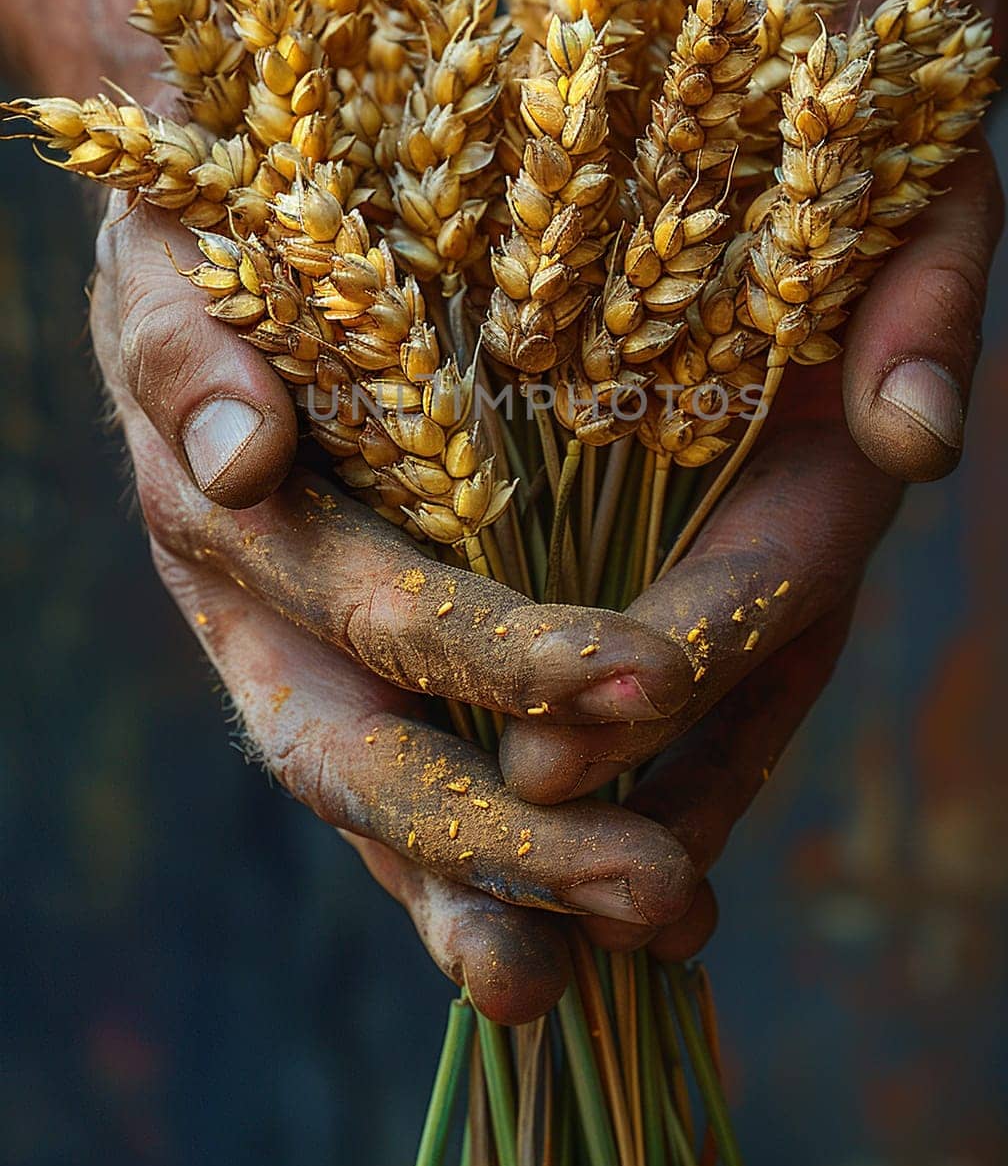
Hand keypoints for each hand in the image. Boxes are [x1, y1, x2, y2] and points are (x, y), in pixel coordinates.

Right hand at [92, 196, 713, 1022]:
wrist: (224, 239)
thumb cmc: (207, 232)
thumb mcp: (183, 262)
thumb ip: (193, 347)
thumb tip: (240, 455)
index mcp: (232, 528)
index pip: (371, 613)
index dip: (489, 656)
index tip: (634, 679)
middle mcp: (270, 624)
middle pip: (377, 760)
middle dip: (514, 840)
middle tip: (659, 897)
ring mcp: (316, 656)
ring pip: (406, 801)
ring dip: (529, 884)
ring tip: (667, 933)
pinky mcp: (374, 654)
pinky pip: (446, 759)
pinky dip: (531, 828)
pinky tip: (637, 884)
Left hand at [495, 139, 1003, 957]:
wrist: (811, 48)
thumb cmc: (867, 109)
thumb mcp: (910, 182)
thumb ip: (923, 301)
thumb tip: (913, 439)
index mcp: (824, 457)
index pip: (757, 596)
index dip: (668, 678)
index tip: (553, 756)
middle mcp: (752, 508)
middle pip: (689, 686)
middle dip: (603, 790)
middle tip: (492, 903)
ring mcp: (683, 503)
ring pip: (625, 667)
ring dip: (560, 779)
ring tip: (459, 891)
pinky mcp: (603, 468)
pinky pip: (558, 592)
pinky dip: (515, 678)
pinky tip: (435, 744)